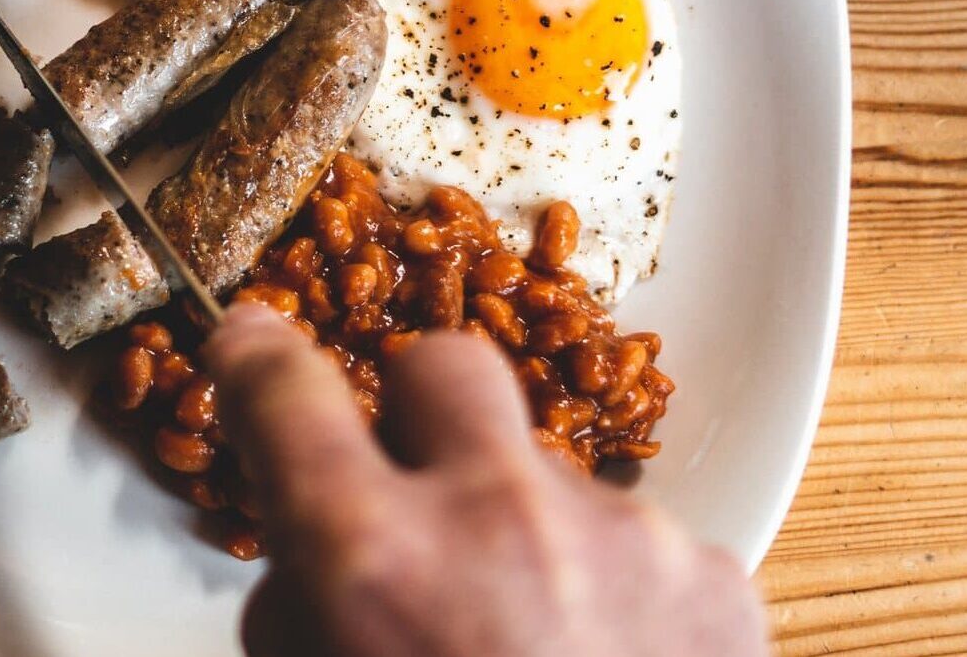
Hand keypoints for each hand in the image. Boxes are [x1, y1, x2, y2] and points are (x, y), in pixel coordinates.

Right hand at [204, 304, 768, 656]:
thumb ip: (309, 618)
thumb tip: (313, 567)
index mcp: (380, 566)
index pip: (286, 397)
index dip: (257, 358)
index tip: (253, 341)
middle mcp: (503, 522)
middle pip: (444, 365)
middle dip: (416, 405)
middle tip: (411, 477)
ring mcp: (622, 540)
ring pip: (548, 471)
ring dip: (526, 528)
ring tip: (535, 644)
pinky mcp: (713, 578)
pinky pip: (638, 540)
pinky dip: (612, 586)